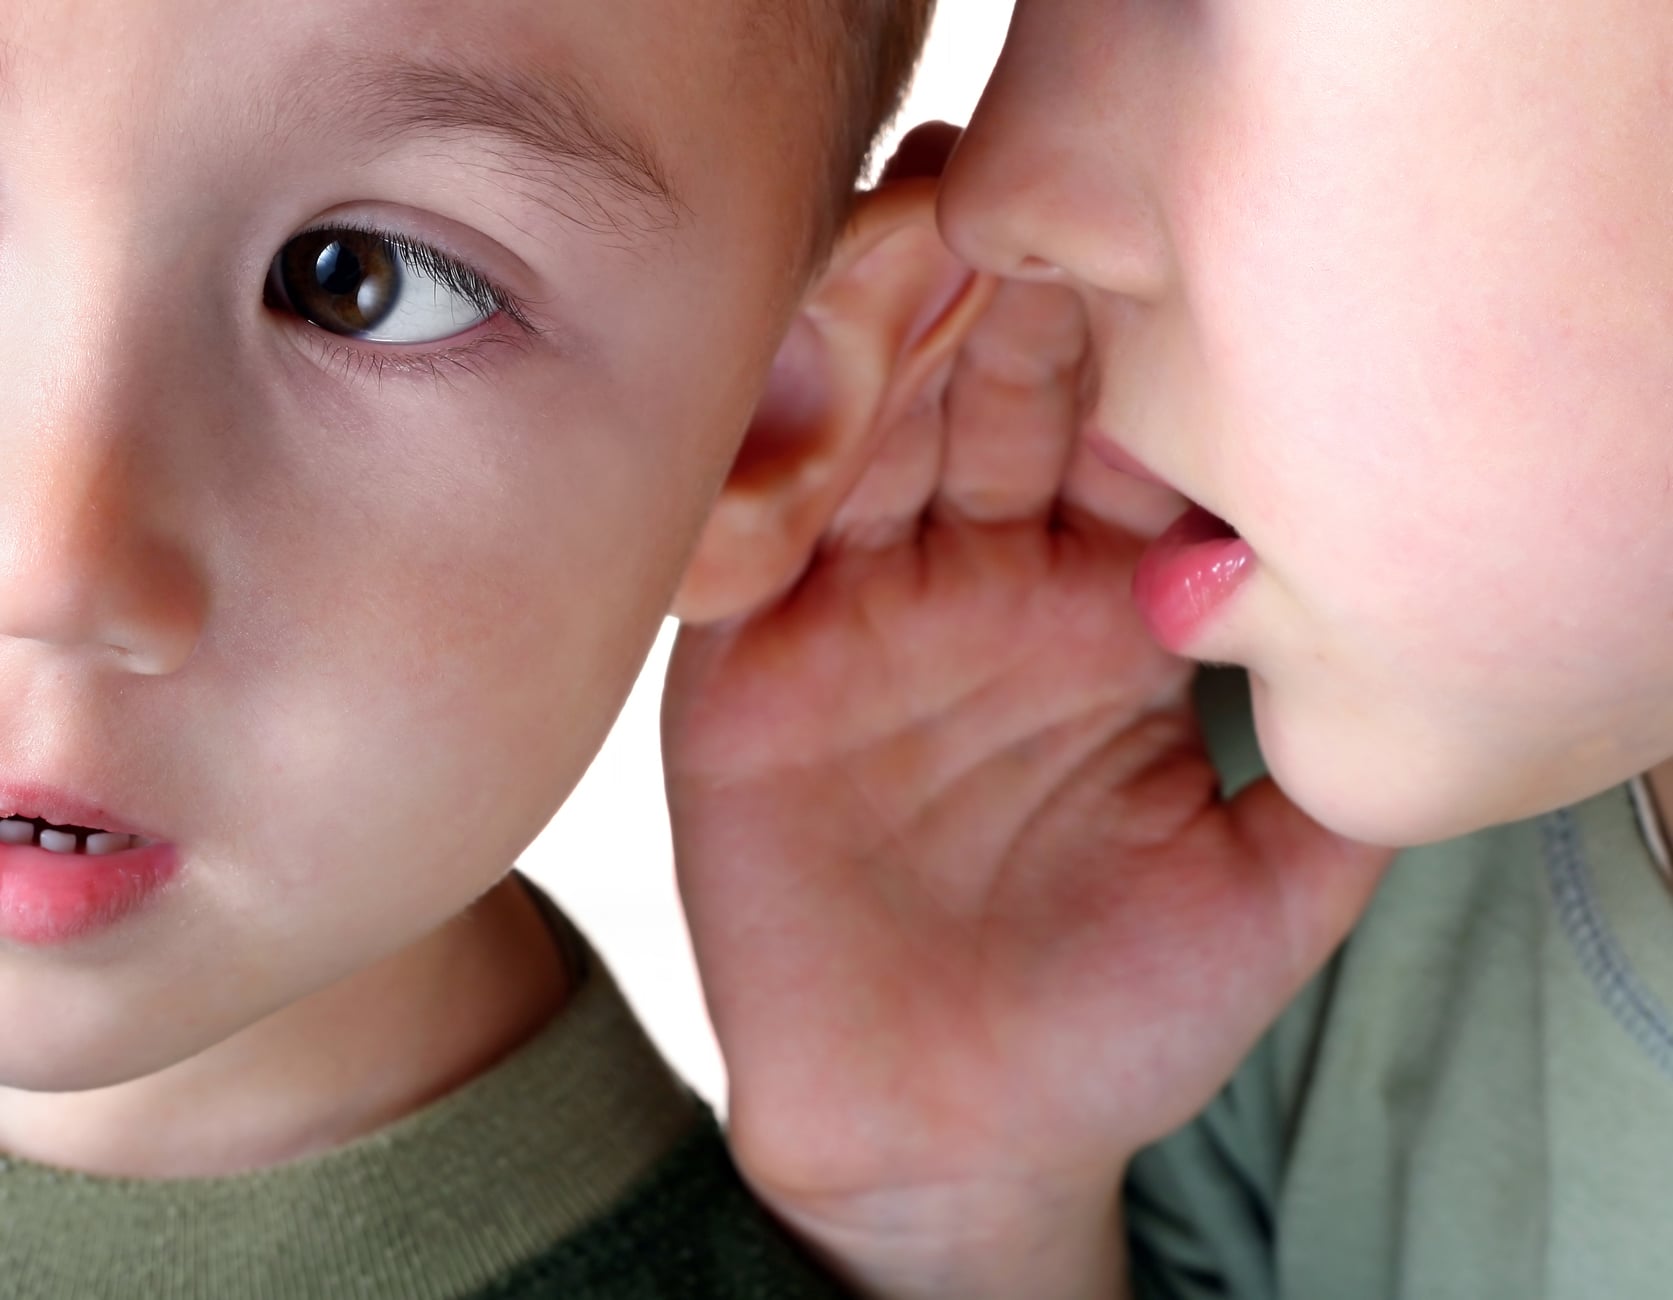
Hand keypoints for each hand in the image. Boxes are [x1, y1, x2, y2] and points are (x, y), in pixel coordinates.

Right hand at [664, 144, 1390, 1298]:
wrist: (945, 1140)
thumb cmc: (1109, 1024)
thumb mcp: (1266, 897)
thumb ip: (1337, 773)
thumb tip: (1411, 641)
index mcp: (1094, 619)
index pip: (1115, 439)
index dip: (1136, 349)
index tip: (1161, 255)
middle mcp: (973, 596)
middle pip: (984, 403)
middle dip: (1001, 297)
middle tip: (1015, 197)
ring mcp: (854, 623)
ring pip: (863, 437)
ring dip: (884, 336)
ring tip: (909, 237)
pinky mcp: (744, 675)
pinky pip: (745, 542)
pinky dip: (767, 456)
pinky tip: (800, 377)